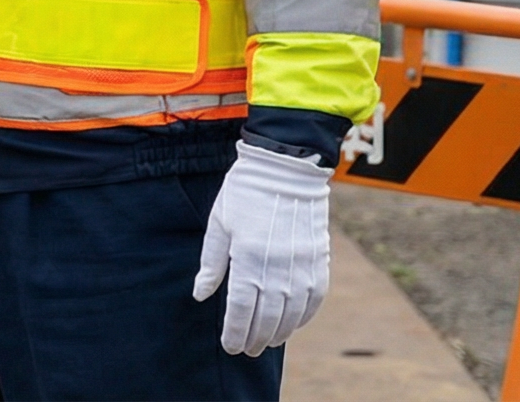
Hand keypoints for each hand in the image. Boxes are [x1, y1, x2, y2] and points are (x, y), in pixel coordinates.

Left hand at [193, 140, 332, 355]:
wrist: (286, 169)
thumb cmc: (245, 193)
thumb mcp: (219, 224)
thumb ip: (212, 263)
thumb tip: (200, 295)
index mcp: (247, 258)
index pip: (240, 309)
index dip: (235, 332)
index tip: (229, 346)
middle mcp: (277, 268)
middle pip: (266, 317)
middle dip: (255, 338)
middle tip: (247, 350)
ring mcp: (302, 266)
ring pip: (291, 314)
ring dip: (279, 333)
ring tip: (268, 342)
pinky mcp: (319, 261)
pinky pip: (314, 299)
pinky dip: (303, 317)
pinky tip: (293, 324)